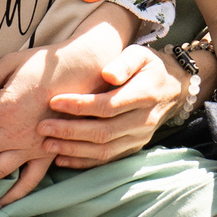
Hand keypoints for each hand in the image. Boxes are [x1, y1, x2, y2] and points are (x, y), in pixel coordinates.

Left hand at [41, 45, 184, 167]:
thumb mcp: (140, 54)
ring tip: (47, 144)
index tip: (54, 101)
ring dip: (73, 149)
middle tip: (43, 127)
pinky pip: (108, 160)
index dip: (80, 106)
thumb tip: (107, 74)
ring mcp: (140, 137)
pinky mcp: (134, 148)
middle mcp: (144, 120)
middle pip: (103, 132)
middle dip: (70, 131)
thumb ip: (124, 62)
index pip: (108, 105)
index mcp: (145, 95)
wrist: (173, 88)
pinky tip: (62, 159)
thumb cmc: (149, 67)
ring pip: (104, 150)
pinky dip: (84, 162)